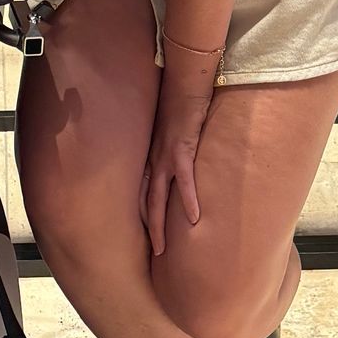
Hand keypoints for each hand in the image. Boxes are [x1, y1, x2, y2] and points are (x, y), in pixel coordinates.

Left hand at [140, 55, 217, 258]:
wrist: (184, 82)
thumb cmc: (180, 103)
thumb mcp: (173, 130)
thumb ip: (174, 147)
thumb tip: (183, 161)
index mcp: (152, 157)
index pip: (142, 192)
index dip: (143, 216)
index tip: (145, 237)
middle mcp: (154, 160)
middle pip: (146, 203)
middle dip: (148, 230)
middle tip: (151, 256)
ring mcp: (166, 156)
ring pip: (159, 199)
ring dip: (159, 227)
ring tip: (162, 250)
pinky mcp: (182, 149)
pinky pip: (185, 181)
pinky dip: (188, 201)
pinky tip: (194, 220)